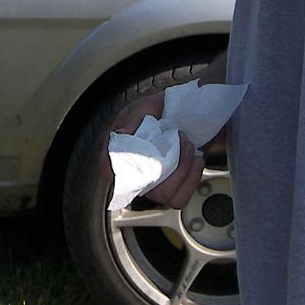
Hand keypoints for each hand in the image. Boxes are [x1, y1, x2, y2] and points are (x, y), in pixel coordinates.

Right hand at [98, 88, 204, 209]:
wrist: (193, 112)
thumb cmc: (165, 108)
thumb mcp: (148, 106)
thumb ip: (134, 119)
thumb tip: (121, 133)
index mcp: (122, 148)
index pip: (108, 166)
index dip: (112, 168)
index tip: (129, 162)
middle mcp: (136, 169)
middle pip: (144, 187)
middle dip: (169, 165)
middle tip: (181, 139)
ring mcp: (154, 182)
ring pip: (164, 195)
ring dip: (183, 171)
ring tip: (190, 148)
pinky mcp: (173, 186)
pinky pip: (180, 198)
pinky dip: (192, 180)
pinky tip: (196, 161)